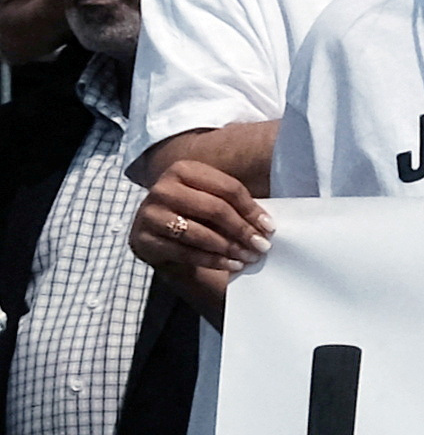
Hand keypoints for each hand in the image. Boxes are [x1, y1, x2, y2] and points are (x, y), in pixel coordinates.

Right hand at [130, 153, 271, 297]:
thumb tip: (266, 226)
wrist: (159, 237)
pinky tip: (232, 264)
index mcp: (183, 170)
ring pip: (199, 232)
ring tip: (249, 256)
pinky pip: (185, 252)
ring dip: (229, 247)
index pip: (228, 188)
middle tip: (262, 246)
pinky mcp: (143, 240)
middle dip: (242, 230)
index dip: (252, 209)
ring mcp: (149, 214)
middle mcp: (163, 188)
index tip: (269, 228)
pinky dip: (213, 260)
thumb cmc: (196, 215)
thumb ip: (237, 205)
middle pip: (214, 208)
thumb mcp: (215, 200)